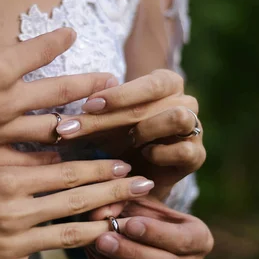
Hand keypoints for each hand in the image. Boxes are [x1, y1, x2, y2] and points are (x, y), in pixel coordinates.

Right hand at [0, 0, 113, 171]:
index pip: (40, 48)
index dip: (59, 39)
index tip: (72, 34)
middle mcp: (6, 100)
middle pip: (60, 93)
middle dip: (88, 86)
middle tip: (110, 85)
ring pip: (51, 131)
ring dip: (78, 127)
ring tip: (98, 127)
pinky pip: (24, 165)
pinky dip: (45, 165)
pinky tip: (61, 168)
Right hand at [0, 160, 154, 258]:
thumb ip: (10, 165)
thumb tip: (45, 162)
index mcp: (7, 177)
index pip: (67, 170)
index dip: (101, 167)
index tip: (126, 163)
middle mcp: (15, 208)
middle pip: (78, 198)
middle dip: (116, 191)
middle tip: (146, 186)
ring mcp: (10, 243)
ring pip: (71, 235)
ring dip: (105, 229)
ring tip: (133, 225)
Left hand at [55, 69, 205, 197]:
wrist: (140, 175)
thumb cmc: (116, 140)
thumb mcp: (98, 128)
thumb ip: (86, 125)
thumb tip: (62, 128)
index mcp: (163, 84)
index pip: (147, 82)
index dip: (118, 94)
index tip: (87, 106)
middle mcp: (184, 100)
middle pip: (152, 102)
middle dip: (111, 118)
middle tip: (77, 132)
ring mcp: (194, 127)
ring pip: (177, 117)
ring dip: (144, 130)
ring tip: (121, 144)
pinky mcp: (196, 156)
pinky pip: (185, 150)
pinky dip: (160, 154)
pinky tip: (141, 158)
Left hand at [85, 197, 213, 258]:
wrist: (134, 222)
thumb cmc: (139, 205)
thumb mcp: (134, 196)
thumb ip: (121, 198)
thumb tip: (100, 212)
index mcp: (199, 238)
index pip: (182, 240)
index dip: (155, 233)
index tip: (129, 224)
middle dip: (133, 253)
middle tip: (104, 239)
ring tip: (95, 245)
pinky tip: (93, 253)